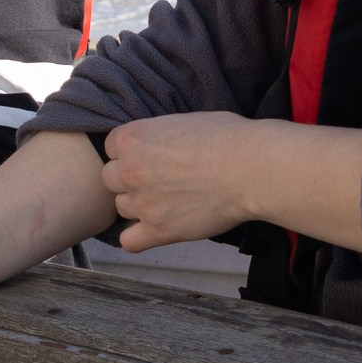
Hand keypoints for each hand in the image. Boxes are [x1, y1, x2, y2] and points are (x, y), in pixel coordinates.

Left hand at [102, 113, 273, 251]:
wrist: (251, 167)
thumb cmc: (227, 137)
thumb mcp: (183, 121)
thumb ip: (157, 136)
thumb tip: (156, 146)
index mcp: (133, 138)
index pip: (111, 147)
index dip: (131, 151)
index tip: (151, 155)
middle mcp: (130, 170)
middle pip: (110, 178)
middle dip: (131, 178)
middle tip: (159, 178)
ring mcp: (142, 203)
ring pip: (122, 208)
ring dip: (139, 205)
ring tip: (168, 200)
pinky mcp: (158, 230)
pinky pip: (129, 241)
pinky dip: (138, 237)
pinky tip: (155, 228)